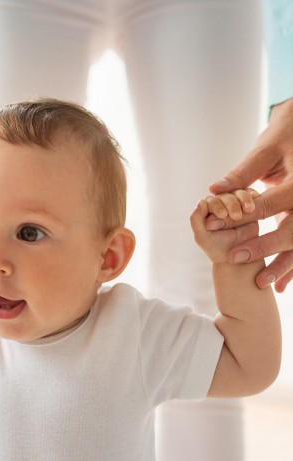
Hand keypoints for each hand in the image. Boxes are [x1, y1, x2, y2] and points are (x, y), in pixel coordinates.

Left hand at [191, 189, 259, 263]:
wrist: (237, 257)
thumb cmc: (217, 248)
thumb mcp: (202, 236)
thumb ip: (196, 220)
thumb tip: (201, 202)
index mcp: (207, 209)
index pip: (210, 200)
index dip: (216, 204)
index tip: (222, 215)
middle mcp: (221, 203)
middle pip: (225, 194)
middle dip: (231, 203)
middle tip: (236, 216)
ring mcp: (236, 203)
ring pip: (239, 192)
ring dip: (243, 198)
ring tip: (248, 209)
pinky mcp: (249, 205)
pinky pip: (252, 195)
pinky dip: (253, 196)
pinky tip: (255, 200)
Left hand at [208, 98, 292, 290]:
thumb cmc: (288, 135)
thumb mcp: (267, 149)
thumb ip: (243, 172)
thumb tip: (214, 190)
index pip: (268, 203)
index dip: (241, 217)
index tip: (215, 228)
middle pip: (291, 229)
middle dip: (264, 247)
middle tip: (235, 258)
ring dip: (284, 265)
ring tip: (264, 284)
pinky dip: (292, 265)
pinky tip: (280, 285)